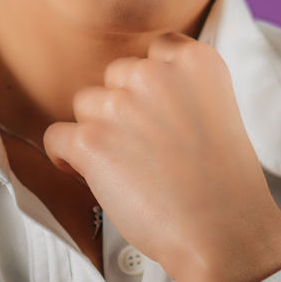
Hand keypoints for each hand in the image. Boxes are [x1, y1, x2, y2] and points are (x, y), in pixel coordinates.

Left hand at [43, 33, 280, 281]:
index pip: (155, 49)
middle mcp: (154, 73)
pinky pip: (57, 136)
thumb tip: (135, 93)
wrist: (223, 232)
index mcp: (194, 60)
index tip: (158, 112)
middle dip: (123, 107)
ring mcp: (120, 105)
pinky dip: (67, 158)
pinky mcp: (91, 140)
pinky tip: (87, 174)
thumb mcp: (217, 111)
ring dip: (98, 132)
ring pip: (86, 104)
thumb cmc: (223, 184)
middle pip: (116, 76)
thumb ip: (180, 88)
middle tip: (146, 148)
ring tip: (128, 168)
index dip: (151, 85)